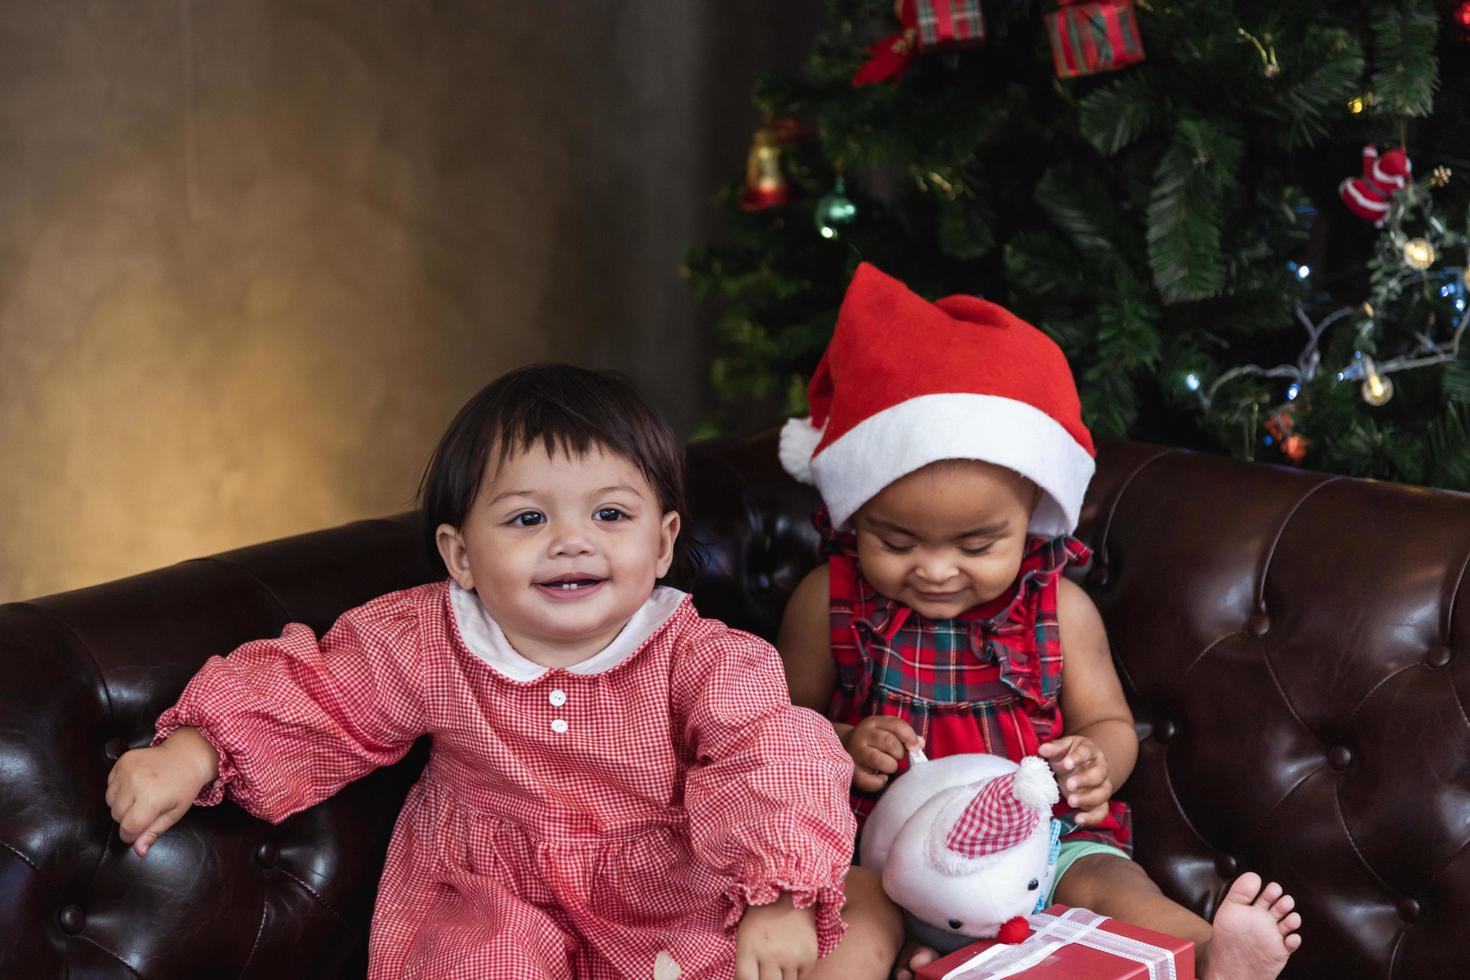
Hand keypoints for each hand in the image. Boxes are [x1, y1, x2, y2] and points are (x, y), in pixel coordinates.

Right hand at [105, 727, 218, 857]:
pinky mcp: (122, 761)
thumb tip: (138, 851)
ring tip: (141, 796)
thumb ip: (153, 832)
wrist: (186, 756)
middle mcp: (135, 783)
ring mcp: (127, 770)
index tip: (139, 831)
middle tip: (146, 809)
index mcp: (151, 799)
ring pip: (109, 801)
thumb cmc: (183, 788)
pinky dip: (118, 789)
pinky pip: (109, 784)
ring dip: (121, 803)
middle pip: (116, 815)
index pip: (127, 829)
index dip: (131, 835)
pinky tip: (135, 784)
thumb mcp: (174, 813)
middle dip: (127, 818)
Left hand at [735, 893, 817, 979]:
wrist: (790, 897)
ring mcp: (791, 957)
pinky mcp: (808, 958)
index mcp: (749, 948)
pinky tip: (791, 958)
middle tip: (768, 972)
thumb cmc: (762, 919)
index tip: (753, 978)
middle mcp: (771, 955)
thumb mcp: (745, 937)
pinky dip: (796, 973)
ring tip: (779, 962)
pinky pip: (801, 977)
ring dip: (782, 978)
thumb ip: (745, 964)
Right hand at [840, 716, 920, 792]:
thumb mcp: (886, 730)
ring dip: (890, 766)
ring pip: (879, 760)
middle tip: (896, 757)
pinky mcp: (851, 771)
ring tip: (888, 766)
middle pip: (889, 742)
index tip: (915, 747)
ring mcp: (855, 753)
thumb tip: (920, 743)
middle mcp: (862, 735)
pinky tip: (882, 778)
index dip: (909, 736)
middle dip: (899, 753)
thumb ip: (904, 734)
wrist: (843, 746)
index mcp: (874, 723)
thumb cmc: (873, 741)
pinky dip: (879, 782)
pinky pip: (868, 781)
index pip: (896, 724)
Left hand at [1038, 735, 1112, 826]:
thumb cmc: (1068, 756)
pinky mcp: (1100, 803)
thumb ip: (1054, 748)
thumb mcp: (1061, 748)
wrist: (1081, 766)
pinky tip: (1078, 819)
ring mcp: (1102, 787)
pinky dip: (1092, 818)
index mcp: (1090, 752)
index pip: (1087, 752)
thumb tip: (1042, 749)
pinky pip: (1101, 812)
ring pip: (1102, 794)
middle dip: (1084, 780)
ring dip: (1087, 799)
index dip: (1078, 758)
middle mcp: (1101, 769)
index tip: (1067, 763)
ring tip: (1071, 801)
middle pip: (1099, 775)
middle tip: (1068, 785)